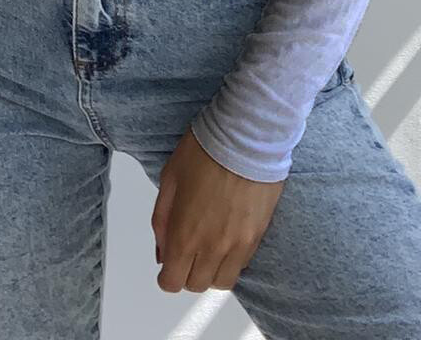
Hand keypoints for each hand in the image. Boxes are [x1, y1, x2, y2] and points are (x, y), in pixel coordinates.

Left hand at [152, 126, 284, 292]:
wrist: (248, 135)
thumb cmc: (207, 149)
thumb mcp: (170, 177)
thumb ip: (162, 218)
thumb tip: (162, 248)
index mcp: (185, 233)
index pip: (172, 282)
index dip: (167, 274)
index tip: (169, 262)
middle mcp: (212, 246)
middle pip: (196, 284)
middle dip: (187, 272)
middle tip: (187, 248)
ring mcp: (238, 244)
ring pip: (222, 281)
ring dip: (212, 270)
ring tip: (209, 246)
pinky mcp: (258, 235)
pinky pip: (242, 264)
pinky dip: (231, 259)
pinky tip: (227, 237)